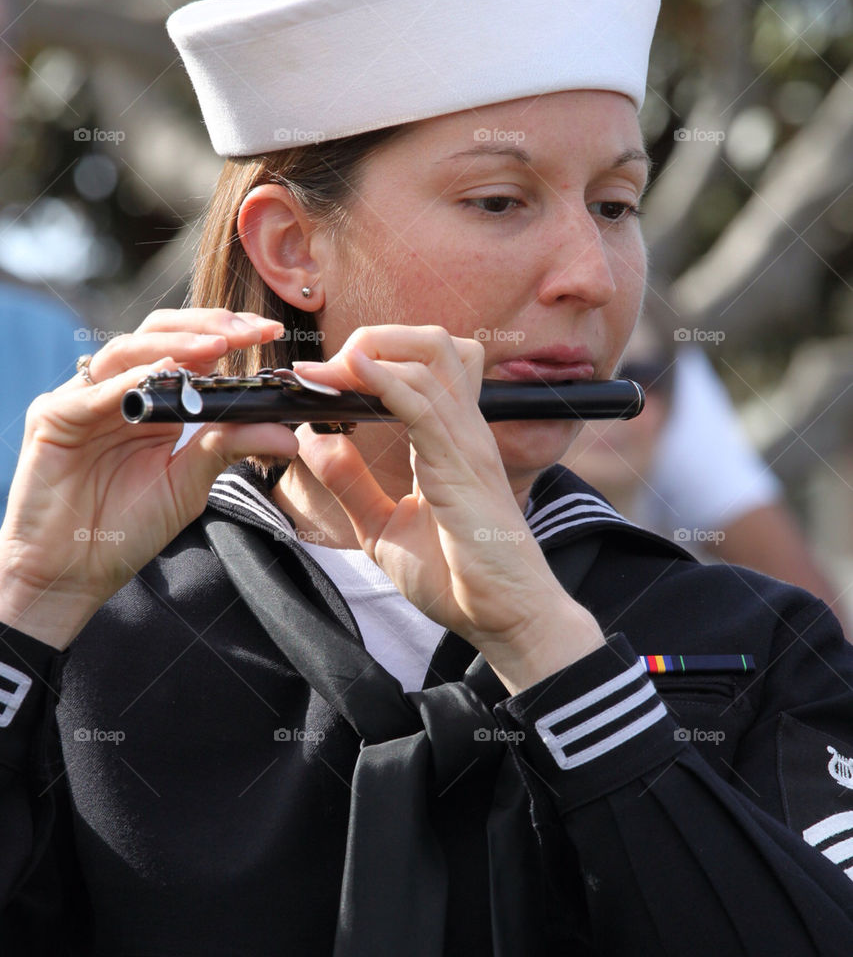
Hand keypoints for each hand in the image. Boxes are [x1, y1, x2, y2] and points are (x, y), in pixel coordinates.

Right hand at [0, 308, 297, 647]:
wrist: (73, 573)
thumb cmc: (127, 529)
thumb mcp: (190, 483)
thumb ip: (230, 447)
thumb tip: (290, 435)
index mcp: (154, 402)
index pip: (189, 349)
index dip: (228, 333)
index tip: (269, 330)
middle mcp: (119, 391)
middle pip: (157, 334)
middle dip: (206, 326)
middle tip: (248, 332)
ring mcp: (84, 400)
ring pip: (126, 351)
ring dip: (173, 346)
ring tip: (215, 348)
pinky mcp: (52, 417)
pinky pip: (92, 393)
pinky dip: (128, 382)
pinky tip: (161, 377)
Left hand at [292, 325, 603, 692]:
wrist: (504, 618)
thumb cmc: (458, 578)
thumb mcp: (384, 527)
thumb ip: (350, 482)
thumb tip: (312, 439)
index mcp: (450, 439)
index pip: (424, 365)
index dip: (372, 356)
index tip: (319, 378)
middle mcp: (464, 430)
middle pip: (434, 343)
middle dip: (376, 338)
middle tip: (328, 372)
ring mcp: (467, 444)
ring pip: (432, 358)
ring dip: (371, 354)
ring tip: (325, 375)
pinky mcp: (462, 466)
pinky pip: (424, 404)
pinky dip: (384, 382)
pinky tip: (351, 377)